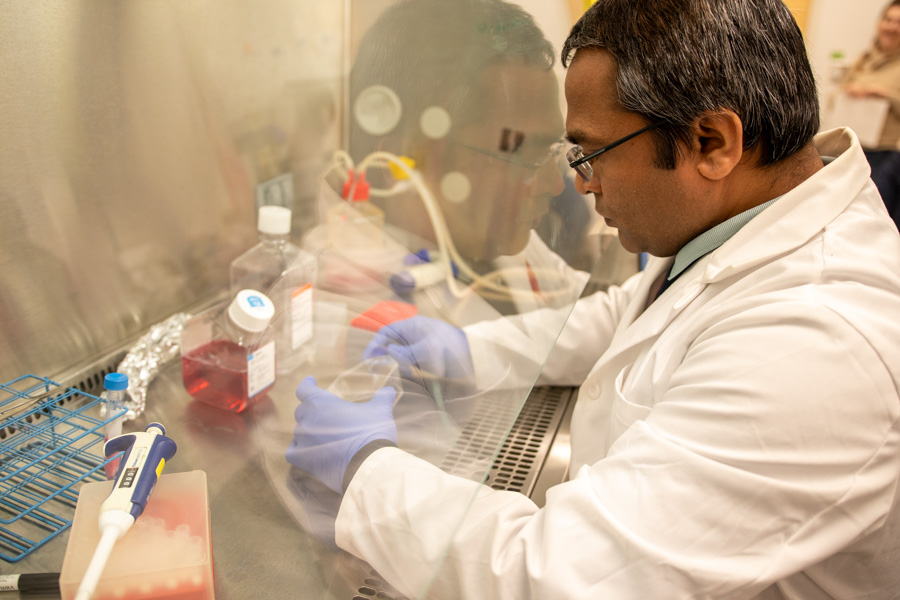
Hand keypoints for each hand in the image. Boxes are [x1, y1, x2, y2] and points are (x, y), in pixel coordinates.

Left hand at [286, 376, 396, 493]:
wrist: (367, 464)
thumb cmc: (372, 432)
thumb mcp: (380, 410)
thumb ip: (382, 397)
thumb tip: (389, 390)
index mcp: (321, 403)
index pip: (304, 389)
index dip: (307, 384)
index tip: (311, 381)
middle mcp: (307, 420)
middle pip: (302, 410)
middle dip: (311, 410)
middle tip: (324, 413)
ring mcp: (303, 441)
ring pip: (298, 431)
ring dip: (308, 430)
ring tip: (321, 433)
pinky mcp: (303, 460)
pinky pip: (292, 451)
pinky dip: (298, 449)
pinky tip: (305, 450)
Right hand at [362, 316, 472, 382]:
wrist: (475, 357)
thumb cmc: (452, 348)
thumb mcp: (428, 350)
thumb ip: (406, 353)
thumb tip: (389, 353)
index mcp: (412, 326)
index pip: (386, 332)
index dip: (375, 344)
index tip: (368, 359)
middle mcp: (413, 336)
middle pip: (390, 346)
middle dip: (383, 358)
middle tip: (378, 372)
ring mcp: (419, 348)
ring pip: (399, 358)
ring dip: (397, 367)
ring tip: (402, 375)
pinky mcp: (425, 360)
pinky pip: (409, 365)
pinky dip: (407, 371)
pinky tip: (412, 376)